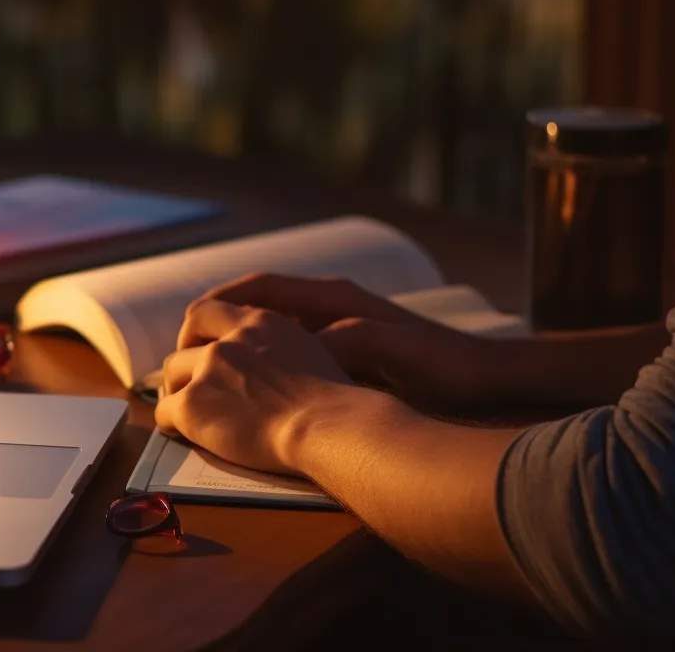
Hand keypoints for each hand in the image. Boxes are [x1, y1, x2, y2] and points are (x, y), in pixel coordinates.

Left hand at [156, 299, 394, 476]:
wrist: (327, 426)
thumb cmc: (334, 404)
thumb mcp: (310, 352)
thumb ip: (279, 348)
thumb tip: (267, 364)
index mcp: (259, 322)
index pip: (208, 311)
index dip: (195, 332)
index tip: (196, 347)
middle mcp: (229, 341)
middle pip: (183, 345)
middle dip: (181, 364)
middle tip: (185, 384)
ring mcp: (207, 371)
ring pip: (171, 375)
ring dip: (177, 393)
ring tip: (187, 414)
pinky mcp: (193, 404)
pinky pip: (163, 412)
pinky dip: (170, 424)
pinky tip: (183, 434)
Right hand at [193, 273, 505, 408]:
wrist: (486, 375)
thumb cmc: (442, 363)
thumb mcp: (390, 350)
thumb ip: (346, 343)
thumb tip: (309, 349)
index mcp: (336, 298)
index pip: (262, 287)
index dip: (221, 302)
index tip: (189, 323)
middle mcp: (335, 304)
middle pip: (261, 304)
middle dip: (221, 321)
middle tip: (188, 349)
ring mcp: (343, 324)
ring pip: (275, 327)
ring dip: (242, 342)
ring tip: (211, 368)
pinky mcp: (353, 348)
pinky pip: (294, 346)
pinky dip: (268, 359)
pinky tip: (258, 387)